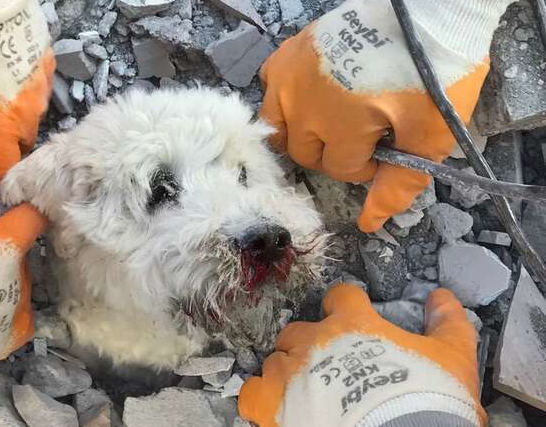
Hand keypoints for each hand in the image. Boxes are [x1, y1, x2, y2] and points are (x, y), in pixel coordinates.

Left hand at [238, 284, 481, 426]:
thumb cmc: (427, 397)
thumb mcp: (453, 355)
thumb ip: (448, 322)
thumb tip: (444, 297)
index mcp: (353, 324)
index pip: (340, 296)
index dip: (345, 305)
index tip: (351, 317)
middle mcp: (314, 341)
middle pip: (298, 329)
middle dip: (308, 343)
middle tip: (326, 364)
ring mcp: (290, 372)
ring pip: (274, 359)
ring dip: (286, 370)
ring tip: (302, 390)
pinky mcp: (273, 404)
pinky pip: (252, 393)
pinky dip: (259, 397)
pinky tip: (273, 407)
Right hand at [259, 0, 520, 231]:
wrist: (429, 9)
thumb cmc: (435, 73)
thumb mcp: (430, 134)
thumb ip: (399, 183)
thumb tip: (368, 225)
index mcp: (338, 125)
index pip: (340, 169)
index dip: (367, 165)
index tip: (388, 146)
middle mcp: (301, 103)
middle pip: (304, 152)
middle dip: (335, 151)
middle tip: (366, 132)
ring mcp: (289, 74)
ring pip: (276, 125)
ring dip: (301, 132)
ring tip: (331, 121)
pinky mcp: (287, 51)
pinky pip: (269, 85)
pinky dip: (285, 97)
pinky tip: (311, 93)